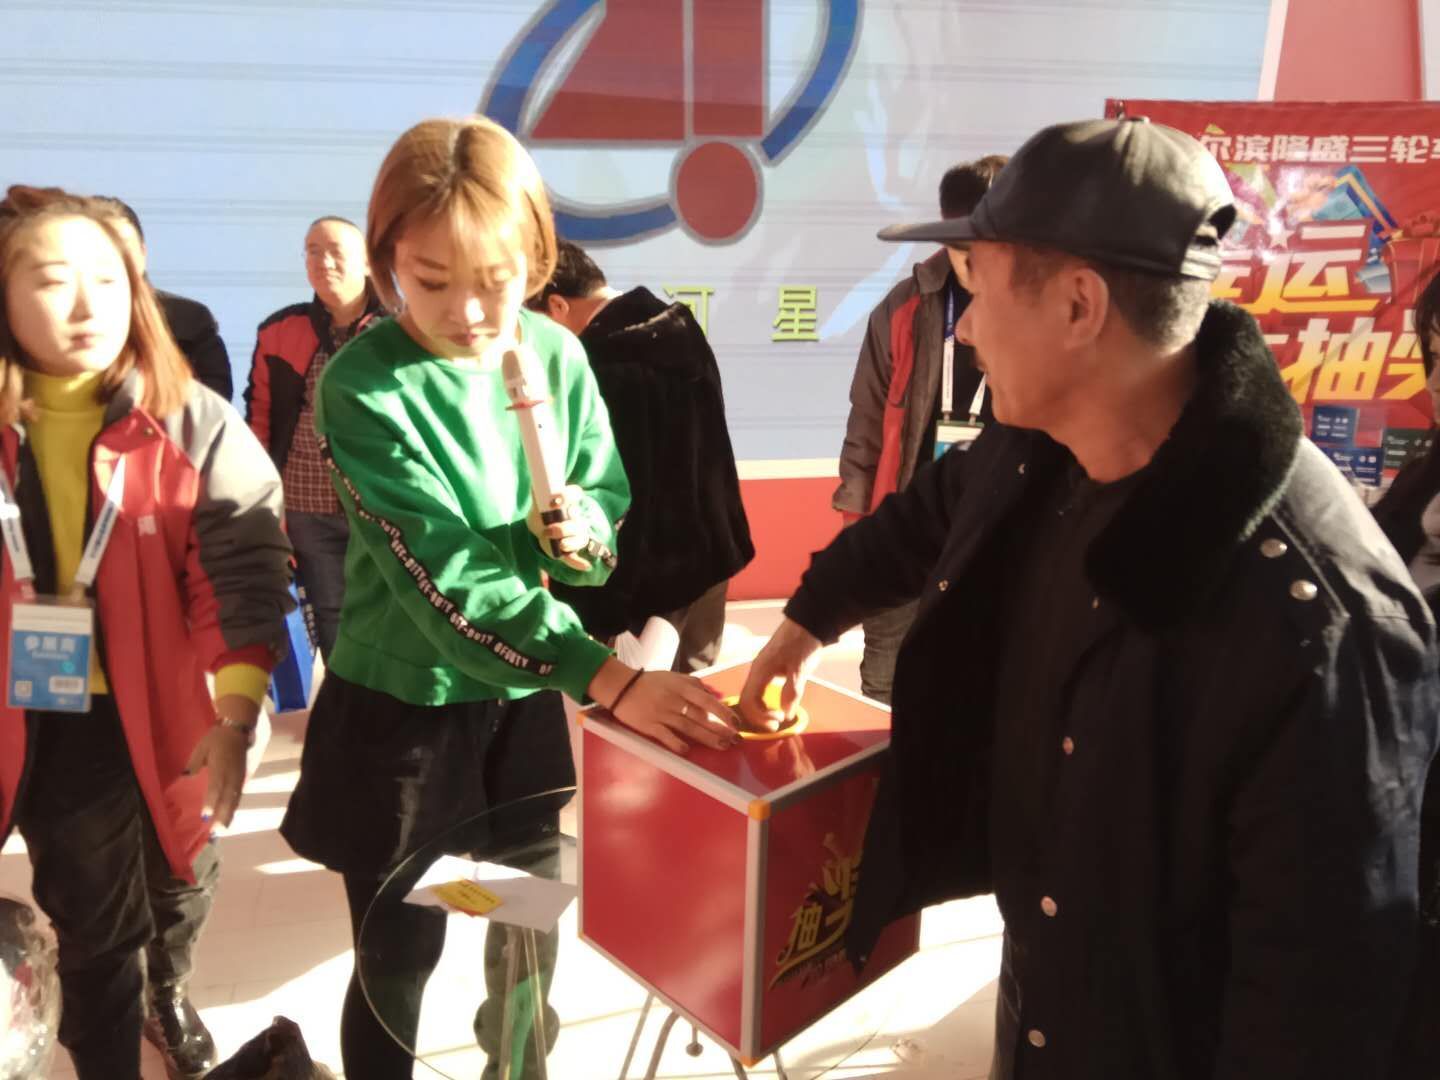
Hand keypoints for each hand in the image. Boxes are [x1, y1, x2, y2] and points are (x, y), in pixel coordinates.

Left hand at [184, 695, 257, 827]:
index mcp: (221, 766)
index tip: (205, 815)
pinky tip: (229, 815)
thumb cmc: (216, 738)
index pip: (216, 786)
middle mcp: (232, 773)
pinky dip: (233, 806)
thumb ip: (195, 764)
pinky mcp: (242, 776)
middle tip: (216, 831)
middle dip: (222, 814)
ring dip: (229, 814)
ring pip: (235, 798)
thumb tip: (187, 777)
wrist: (237, 728)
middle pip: (228, 797)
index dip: (211, 801)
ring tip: (223, 828)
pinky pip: (238, 794)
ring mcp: (239, 776)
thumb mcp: (201, 748)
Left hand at [527, 484, 592, 570]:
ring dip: (572, 543)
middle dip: (564, 528)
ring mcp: (574, 535)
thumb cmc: (541, 513)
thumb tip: (535, 487)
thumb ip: (538, 496)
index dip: (570, 495)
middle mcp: (574, 518)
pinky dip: (580, 562)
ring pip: (580, 539)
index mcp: (568, 504)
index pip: (575, 495)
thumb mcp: (538, 504)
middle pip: (576, 523)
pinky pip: (576, 557)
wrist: (539, 527)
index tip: (557, 498)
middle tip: (548, 530)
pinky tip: (585, 565)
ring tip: (561, 546)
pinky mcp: (569, 550)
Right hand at [587, 658, 738, 754]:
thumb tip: (713, 694)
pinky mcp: (649, 726)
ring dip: (706, 738)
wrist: (622, 687)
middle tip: (736, 739)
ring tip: (722, 746)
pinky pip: (665, 736)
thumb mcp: (674, 677)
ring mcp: (661, 714)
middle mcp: (673, 701)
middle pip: (700, 717)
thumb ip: (694, 684)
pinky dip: (676, 743)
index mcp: (681, 688)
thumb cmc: (651, 682)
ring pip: (688, 728)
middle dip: (720, 729)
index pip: (706, 700)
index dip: (722, 712)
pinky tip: (687, 751)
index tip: (736, 722)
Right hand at [738, 617, 822, 732]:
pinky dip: (765, 703)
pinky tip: (778, 706)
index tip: (778, 721)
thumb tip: (786, 714)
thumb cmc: (803, 644)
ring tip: (779, 718)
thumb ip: (791, 691)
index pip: (748, 702)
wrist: (807, 624)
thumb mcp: (799, 669)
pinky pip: (759, 692)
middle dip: (759, 718)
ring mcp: (760, 670)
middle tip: (777, 726)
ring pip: (752, 697)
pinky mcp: (767, 670)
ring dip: (762, 712)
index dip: (760, 717)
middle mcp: (756, 672)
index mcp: (760, 671)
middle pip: (746, 702)